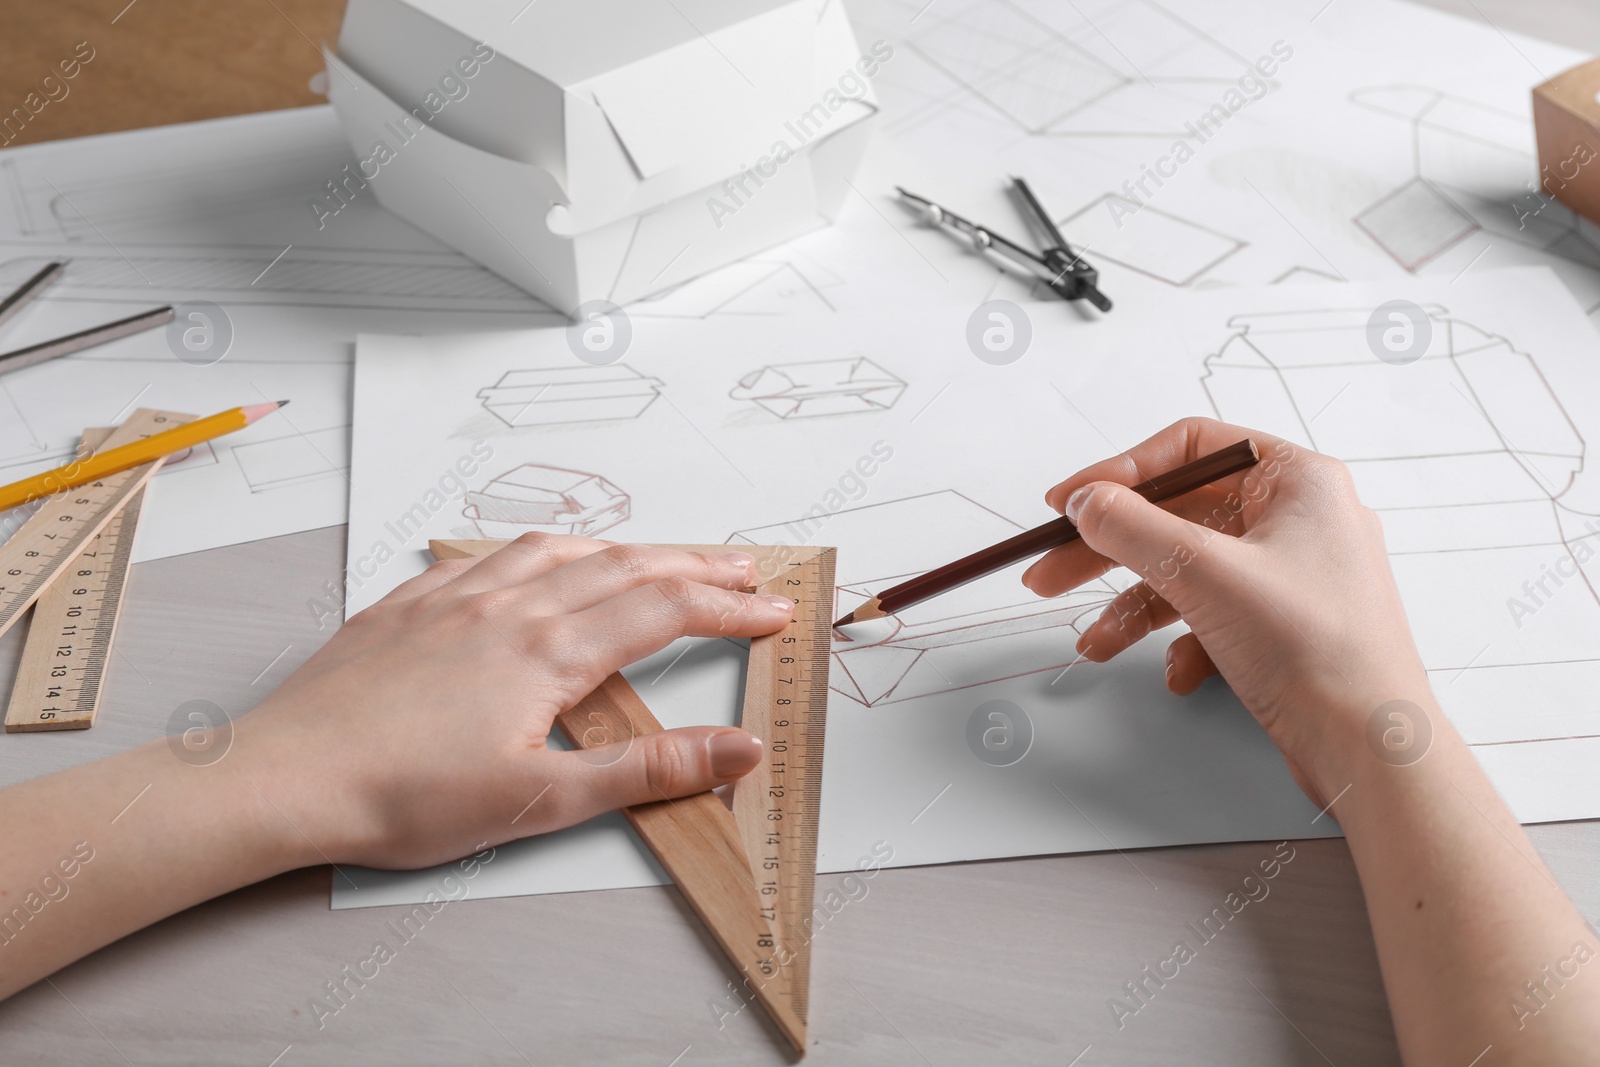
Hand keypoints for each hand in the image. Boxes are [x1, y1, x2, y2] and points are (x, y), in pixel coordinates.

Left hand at [231, 535, 793, 869]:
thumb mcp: (541, 801)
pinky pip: (488, 552)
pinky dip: (539, 546)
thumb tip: (737, 750)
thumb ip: (647, 771)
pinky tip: (534, 556)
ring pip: (560, 547)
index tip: (773, 610)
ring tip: (657, 554)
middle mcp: (510, 606)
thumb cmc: (400, 799)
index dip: (729, 607)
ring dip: (623, 546)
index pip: (665, 610)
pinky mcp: (407, 605)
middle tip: (743, 569)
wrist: (284, 777)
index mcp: (550, 650)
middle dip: (695, 564)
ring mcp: (455, 597)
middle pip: (626, 565)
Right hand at [1021, 417, 1430, 803]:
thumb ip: (1132, 528)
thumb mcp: (1205, 574)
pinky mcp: (1285, 625)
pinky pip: (1215, 615)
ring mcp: (1293, 574)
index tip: (1068, 503)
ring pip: (1190, 571)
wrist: (1371, 750)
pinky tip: (1178, 674)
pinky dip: (1183, 642)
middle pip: (1178, 514)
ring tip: (1096, 643)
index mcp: (1298, 480)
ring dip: (1136, 607)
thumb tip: (1087, 501)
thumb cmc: (1317, 651)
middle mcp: (1298, 518)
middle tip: (1050, 572)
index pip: (1190, 448)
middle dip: (1110, 551)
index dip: (1120, 473)